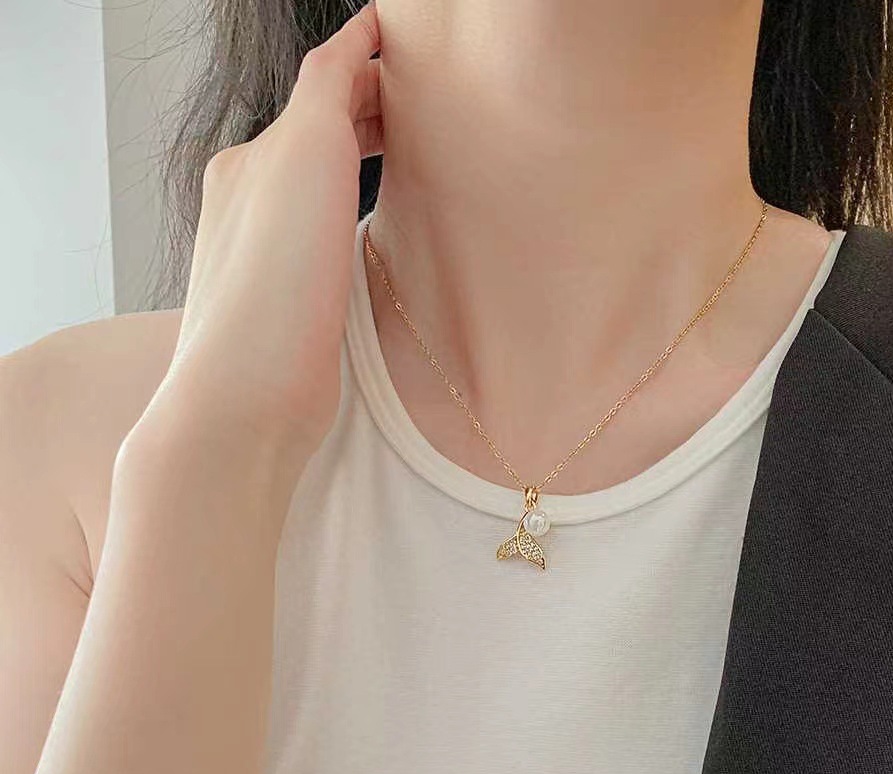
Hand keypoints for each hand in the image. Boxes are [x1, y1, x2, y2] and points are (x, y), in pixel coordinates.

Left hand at [144, 0, 382, 465]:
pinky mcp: (292, 305)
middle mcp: (250, 202)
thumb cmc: (272, 286)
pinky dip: (356, 213)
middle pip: (317, 135)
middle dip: (369, 108)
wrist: (249, 397)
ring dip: (362, 160)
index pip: (319, 86)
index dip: (367, 57)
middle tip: (426, 101)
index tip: (411, 45)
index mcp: (249, 161)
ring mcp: (267, 257)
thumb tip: (354, 41)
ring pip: (322, 187)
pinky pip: (328, 237)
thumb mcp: (302, 158)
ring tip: (410, 152)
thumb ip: (327, 90)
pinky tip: (378, 228)